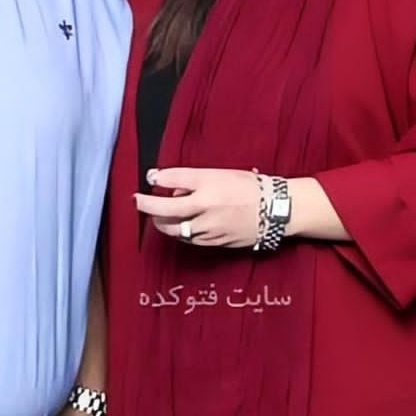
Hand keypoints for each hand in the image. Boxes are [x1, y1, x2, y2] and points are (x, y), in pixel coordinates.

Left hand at [134, 166, 263, 248]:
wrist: (275, 210)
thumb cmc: (250, 188)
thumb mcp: (221, 174)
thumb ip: (194, 180)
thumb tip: (171, 188)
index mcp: (208, 183)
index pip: (173, 179)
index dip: (157, 179)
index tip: (150, 178)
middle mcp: (205, 205)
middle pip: (164, 209)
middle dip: (147, 206)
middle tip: (139, 201)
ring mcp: (208, 227)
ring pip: (174, 228)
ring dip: (162, 222)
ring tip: (160, 216)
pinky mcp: (214, 242)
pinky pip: (189, 239)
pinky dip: (181, 232)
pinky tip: (182, 226)